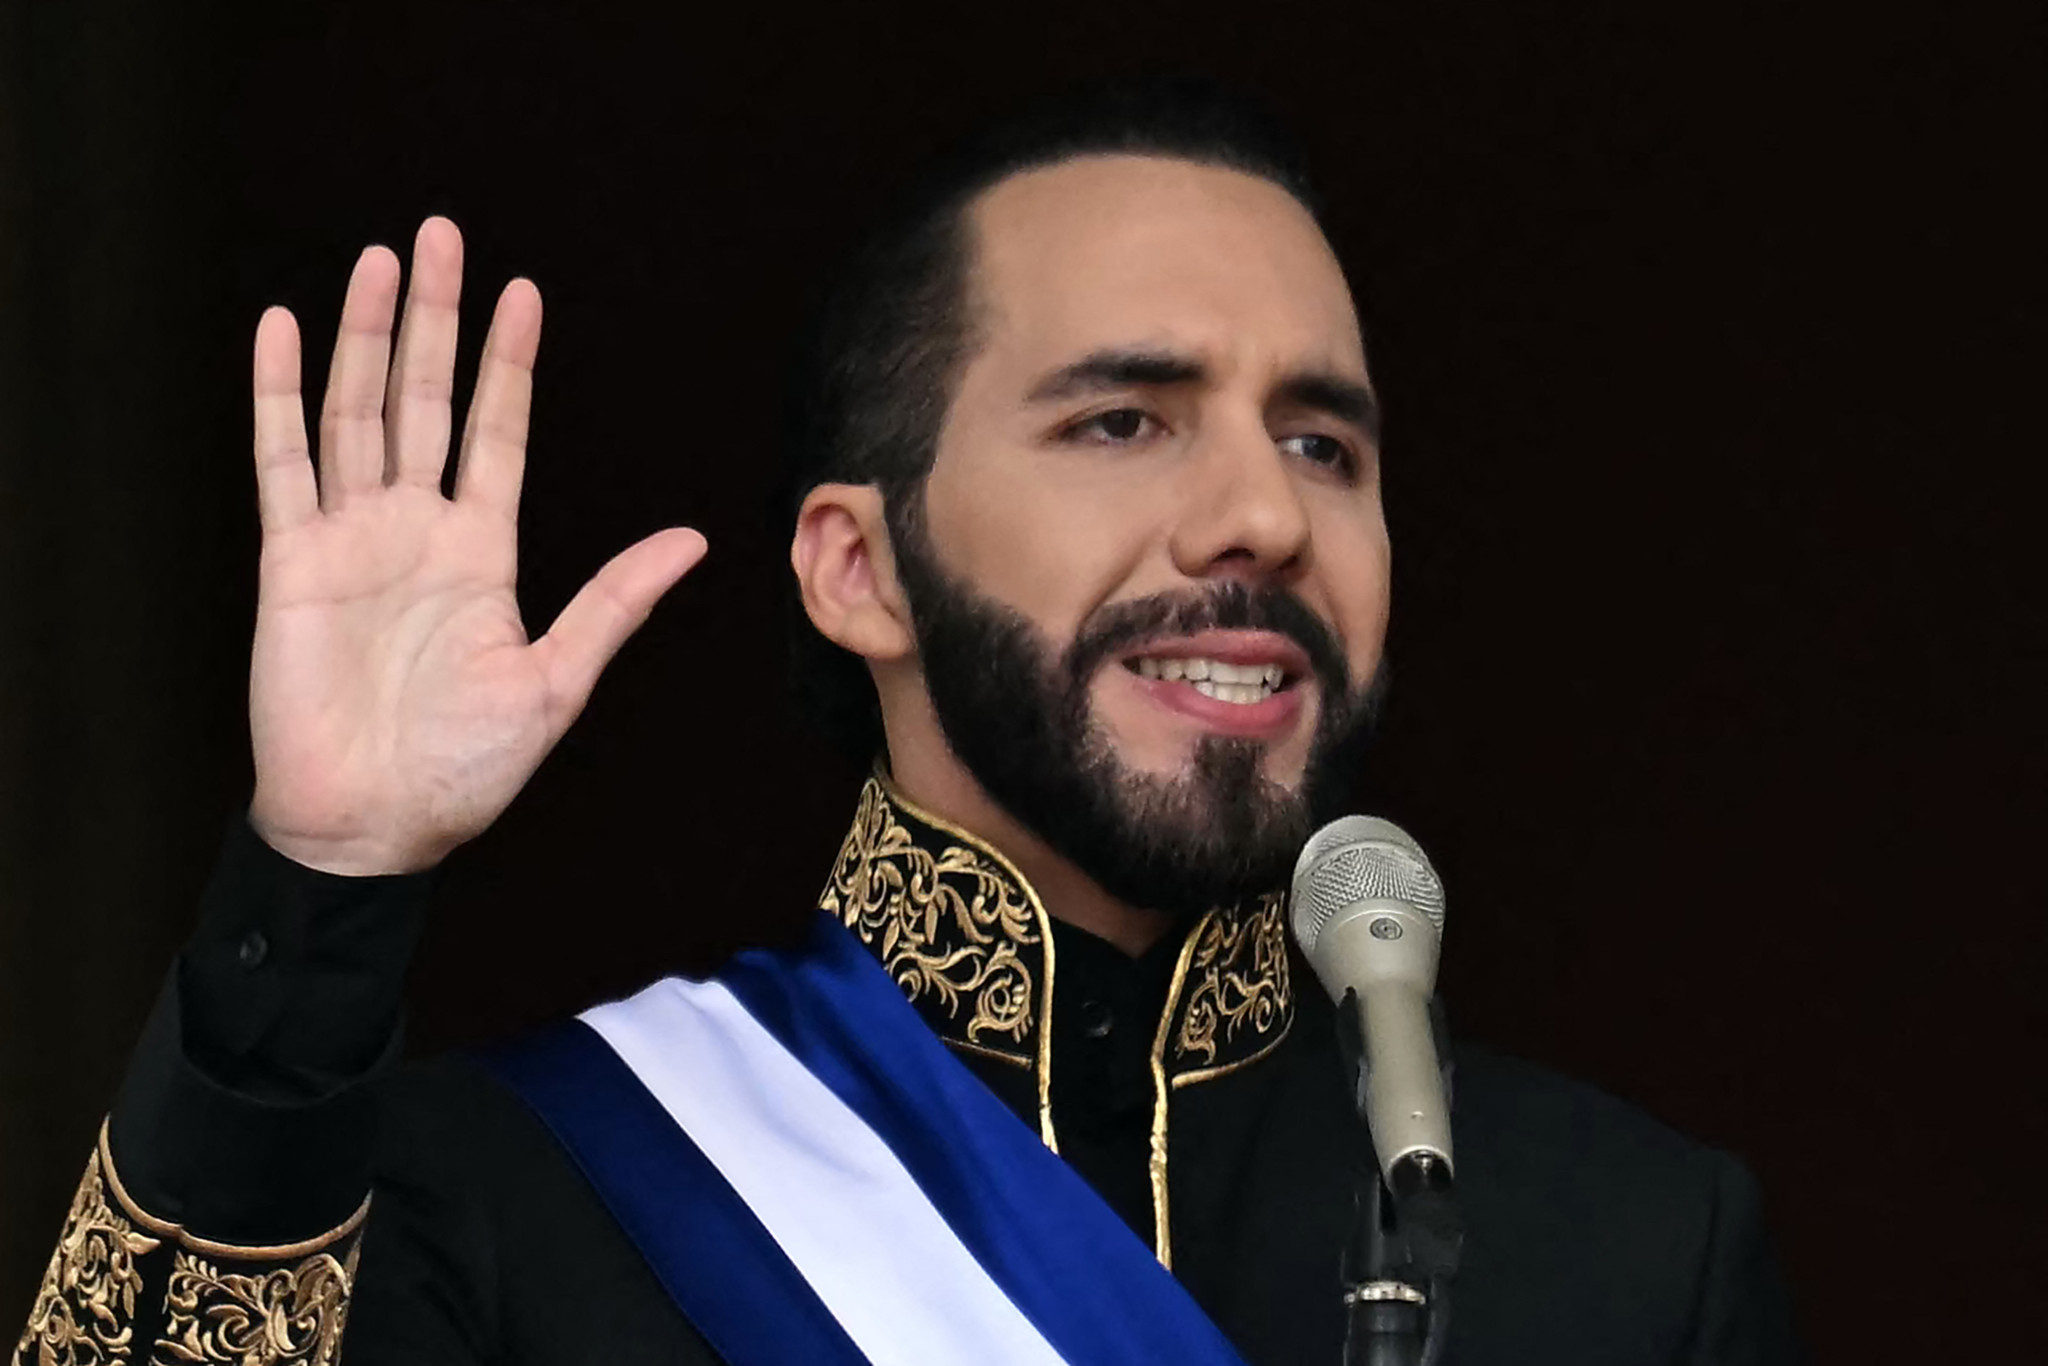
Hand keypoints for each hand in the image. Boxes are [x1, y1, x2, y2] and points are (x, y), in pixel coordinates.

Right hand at [246, 218, 705, 874]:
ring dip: (363, 335)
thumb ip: (616, 601)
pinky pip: (282, 463)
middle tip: (440, 235)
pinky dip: (279, 396)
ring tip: (378, 260)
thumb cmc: (465, 771)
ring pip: (355, 412)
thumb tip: (694, 541)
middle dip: (433, 319)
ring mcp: (351, 539)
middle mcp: (415, 531)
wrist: (374, 825)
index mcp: (480, 554)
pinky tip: (282, 330)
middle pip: (422, 399)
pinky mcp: (292, 561)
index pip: (496, 433)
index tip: (523, 294)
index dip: (508, 364)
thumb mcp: (559, 679)